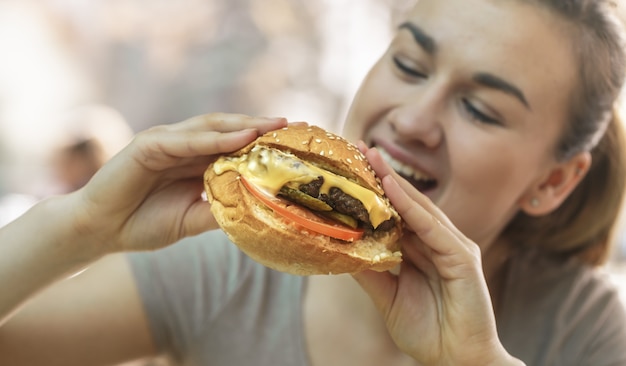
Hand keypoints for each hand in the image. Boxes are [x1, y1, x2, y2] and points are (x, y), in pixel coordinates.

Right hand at [72, 113, 286, 253]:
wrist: (103, 231)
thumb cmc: (145, 224)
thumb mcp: (195, 219)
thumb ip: (222, 209)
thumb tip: (261, 208)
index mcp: (196, 161)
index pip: (235, 144)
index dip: (263, 141)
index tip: (295, 141)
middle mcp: (184, 146)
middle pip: (228, 129)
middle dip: (260, 126)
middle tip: (292, 124)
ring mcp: (166, 142)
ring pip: (210, 128)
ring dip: (242, 125)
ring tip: (271, 126)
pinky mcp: (148, 145)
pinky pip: (185, 140)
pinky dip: (213, 138)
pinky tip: (239, 138)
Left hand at [352, 146, 522, 365]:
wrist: (456, 362)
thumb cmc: (428, 332)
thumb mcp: (388, 297)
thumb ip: (370, 272)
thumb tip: (342, 249)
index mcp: (422, 250)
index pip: (397, 213)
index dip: (376, 190)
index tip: (352, 167)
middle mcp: (438, 243)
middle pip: (408, 203)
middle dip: (384, 176)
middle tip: (359, 148)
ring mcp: (453, 248)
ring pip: (420, 209)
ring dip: (395, 182)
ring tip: (371, 158)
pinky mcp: (463, 259)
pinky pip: (433, 228)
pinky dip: (413, 208)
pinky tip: (393, 188)